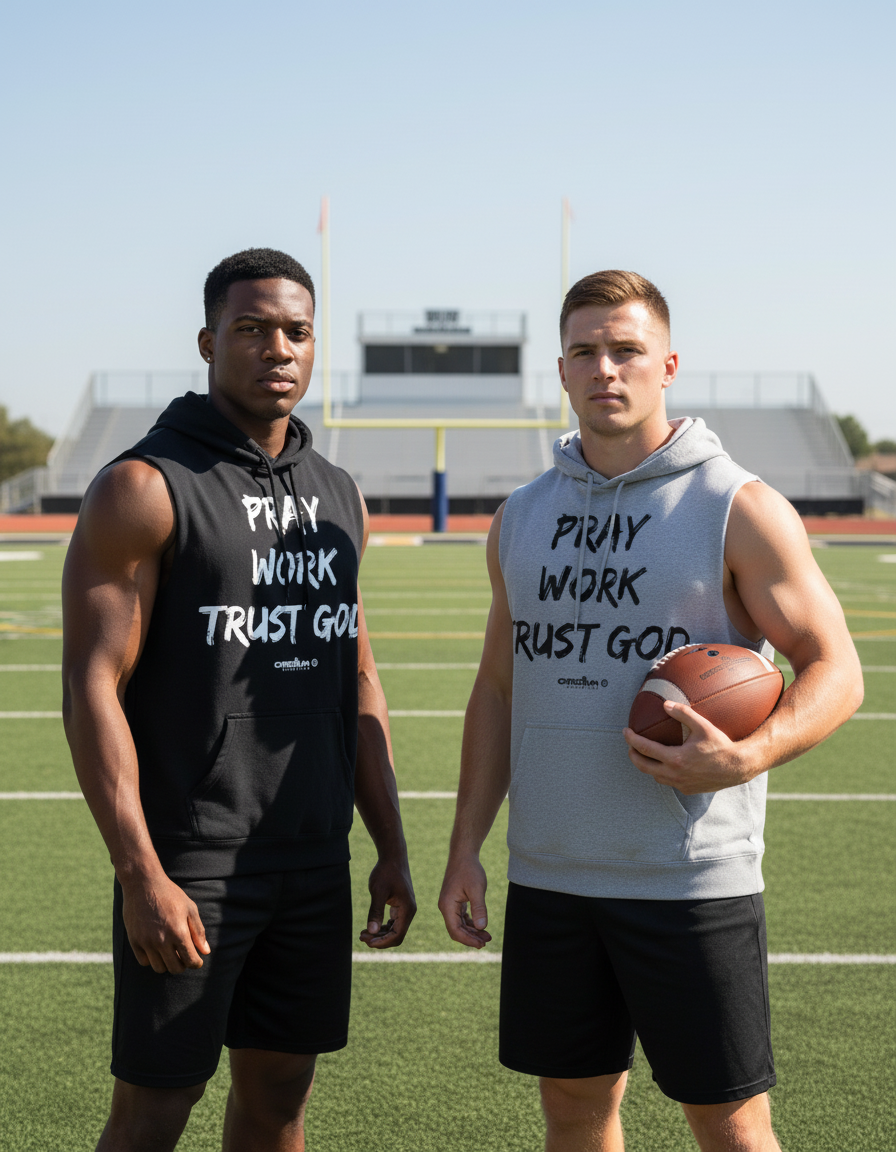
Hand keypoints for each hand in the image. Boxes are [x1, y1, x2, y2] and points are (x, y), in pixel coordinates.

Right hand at [120, 872, 209, 973]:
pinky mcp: (134, 940)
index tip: (197, 960)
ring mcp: (146, 942)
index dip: (196, 963)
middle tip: (184, 956)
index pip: (190, 960)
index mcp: (179, 932)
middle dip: (183, 965)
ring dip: (167, 964)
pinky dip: (151, 959)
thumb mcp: (190, 908)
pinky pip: (144, 961)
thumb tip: (205, 951)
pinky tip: (156, 949)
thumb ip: (198, 931)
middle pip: (175, 968)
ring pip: (159, 968)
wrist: (143, 884)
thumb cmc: (170, 894)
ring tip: (170, 952)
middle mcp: (162, 940)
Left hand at [359, 856, 416, 948]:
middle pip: (396, 935)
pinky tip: (370, 927)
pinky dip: (382, 927)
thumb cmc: (385, 872)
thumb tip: (371, 931)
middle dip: (379, 939)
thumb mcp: (378, 891)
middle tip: (361, 937)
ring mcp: (406, 909)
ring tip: (363, 934)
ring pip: (394, 930)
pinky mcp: (400, 906)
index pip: (397, 935)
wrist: (393, 857)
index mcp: (407, 909)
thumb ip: (375, 911)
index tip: (367, 941)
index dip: (382, 942)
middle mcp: (409, 911)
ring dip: (379, 934)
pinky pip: (393, 922)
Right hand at [438, 856, 491, 948]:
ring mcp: (449, 904)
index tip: (481, 944)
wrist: (463, 854)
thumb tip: (481, 928)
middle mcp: (445, 907)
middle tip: (487, 941)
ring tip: (487, 936)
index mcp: (447, 905)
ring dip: (472, 931)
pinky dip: (470, 923)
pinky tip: (480, 926)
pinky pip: (461, 918)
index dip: (468, 940)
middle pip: (456, 930)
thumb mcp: (477, 889)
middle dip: (471, 937)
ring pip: (459, 925)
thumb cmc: (469, 869)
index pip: (455, 930)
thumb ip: (479, 908)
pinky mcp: (454, 901)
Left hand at [623, 700, 757, 794]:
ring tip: (644, 754)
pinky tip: (664, 764)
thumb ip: (683, 713)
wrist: (738, 768)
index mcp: (675, 758)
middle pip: (643, 766)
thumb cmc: (721, 746)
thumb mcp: (703, 726)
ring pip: (655, 776)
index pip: (644, 749)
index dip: (631, 739)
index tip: (625, 731)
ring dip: (646, 765)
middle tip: (630, 745)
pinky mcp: (687, 790)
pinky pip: (668, 782)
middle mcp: (675, 774)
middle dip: (632, 755)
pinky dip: (661, 773)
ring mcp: (680, 784)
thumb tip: (665, 704)